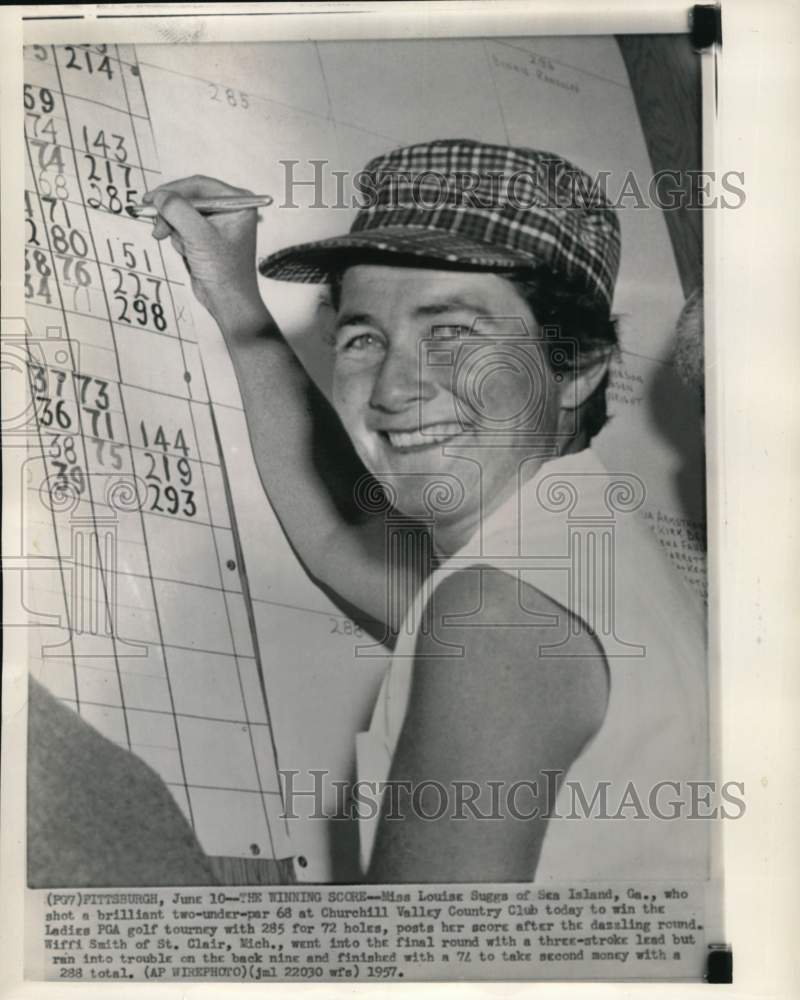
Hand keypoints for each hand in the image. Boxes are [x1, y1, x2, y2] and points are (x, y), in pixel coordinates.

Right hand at [146, 175, 266, 333]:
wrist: (227, 301)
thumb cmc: (224, 271)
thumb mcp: (199, 237)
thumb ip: (178, 211)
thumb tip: (159, 196)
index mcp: (238, 203)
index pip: (200, 185)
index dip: (173, 190)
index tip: (151, 198)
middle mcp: (229, 209)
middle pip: (188, 198)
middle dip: (172, 215)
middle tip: (157, 227)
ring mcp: (216, 223)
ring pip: (182, 213)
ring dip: (175, 230)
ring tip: (184, 248)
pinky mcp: (206, 236)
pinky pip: (182, 227)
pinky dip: (179, 239)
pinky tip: (188, 254)